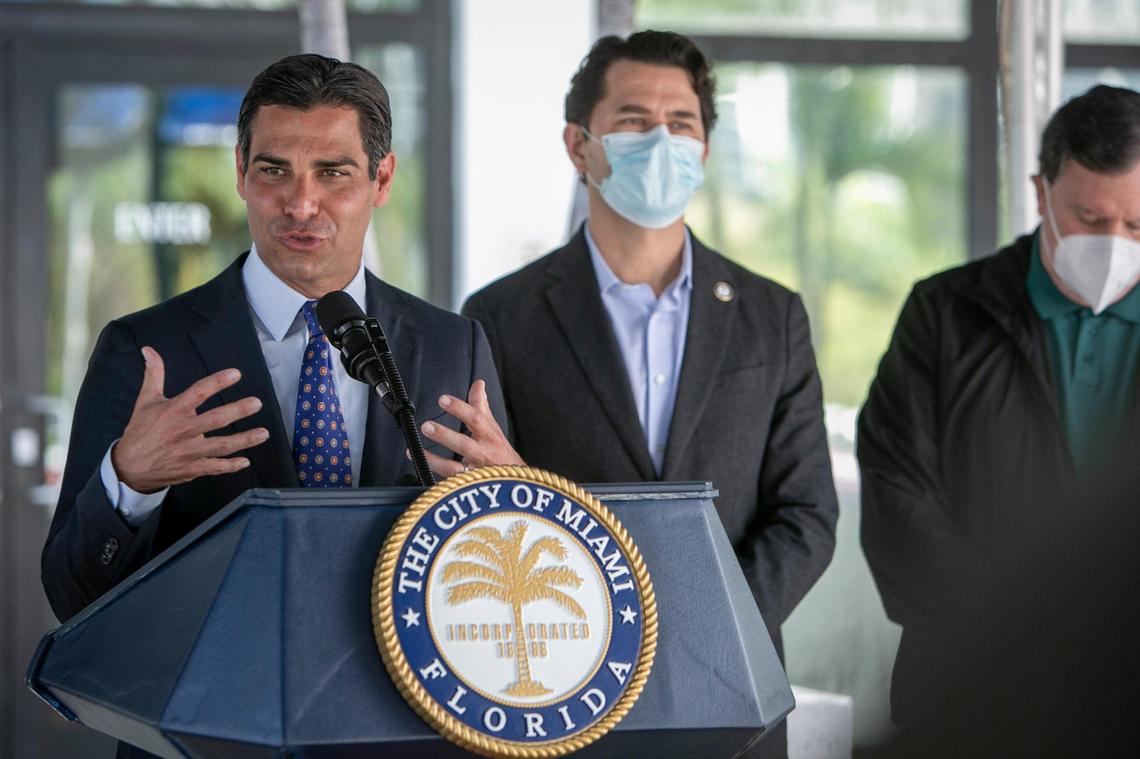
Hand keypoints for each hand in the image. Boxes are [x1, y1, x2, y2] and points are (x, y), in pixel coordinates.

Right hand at [112, 346, 269, 492]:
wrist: (128, 467)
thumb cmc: (140, 430)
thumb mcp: (145, 400)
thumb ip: (154, 374)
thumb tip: (148, 349)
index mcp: (173, 411)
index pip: (198, 392)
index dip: (217, 382)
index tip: (236, 374)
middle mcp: (183, 431)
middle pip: (215, 420)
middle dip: (238, 411)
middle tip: (257, 403)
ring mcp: (188, 452)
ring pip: (221, 446)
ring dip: (244, 440)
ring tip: (264, 433)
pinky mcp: (191, 468)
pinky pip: (215, 467)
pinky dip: (230, 466)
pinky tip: (245, 461)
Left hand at [418, 379, 523, 476]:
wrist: (513, 483)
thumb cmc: (500, 451)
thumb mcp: (493, 427)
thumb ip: (481, 405)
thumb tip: (478, 383)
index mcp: (490, 436)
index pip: (476, 419)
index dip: (460, 408)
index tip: (443, 400)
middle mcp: (483, 453)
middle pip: (464, 445)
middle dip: (445, 435)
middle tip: (426, 426)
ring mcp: (475, 472)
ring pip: (454, 468)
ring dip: (434, 459)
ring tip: (415, 450)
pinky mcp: (466, 486)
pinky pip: (449, 482)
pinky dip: (435, 474)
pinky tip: (420, 464)